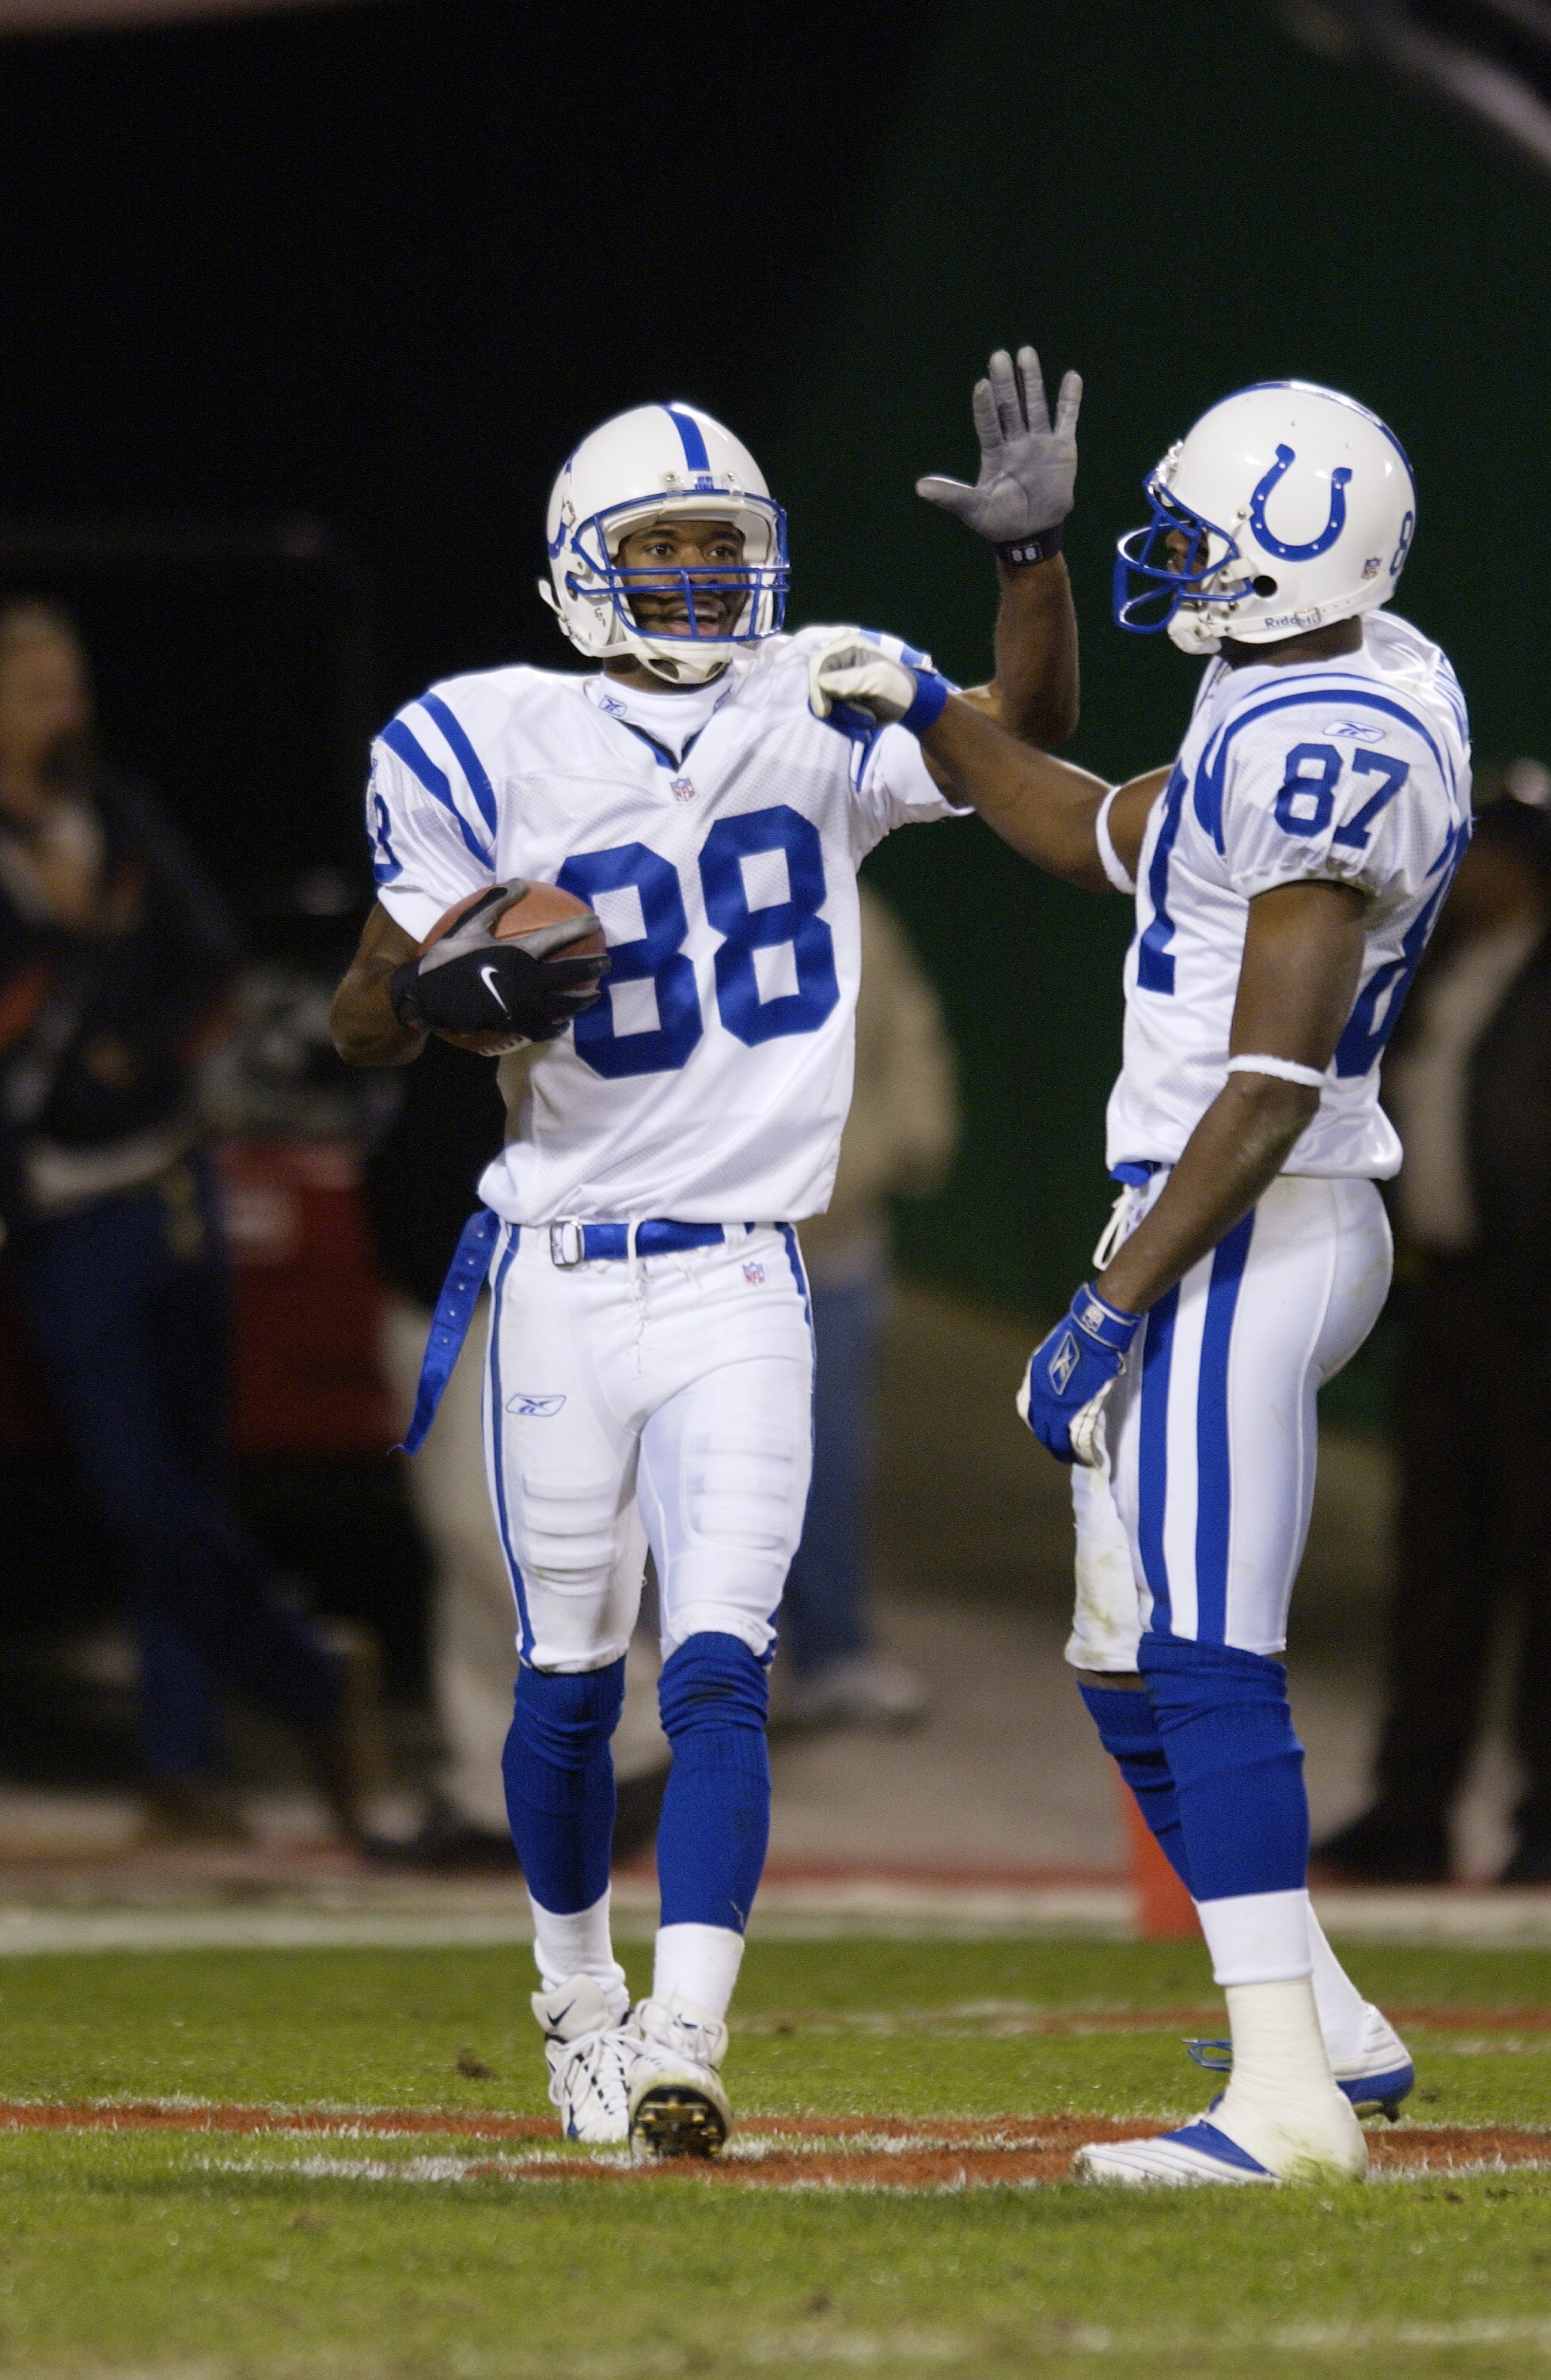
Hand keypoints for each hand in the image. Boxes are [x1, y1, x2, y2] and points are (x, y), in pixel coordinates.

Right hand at [389, 882, 608, 1043]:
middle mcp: (527, 980)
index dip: (579, 927)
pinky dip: (559, 1025)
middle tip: (608, 962)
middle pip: (571, 973)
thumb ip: (496, 903)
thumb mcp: (470, 925)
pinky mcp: (516, 1025)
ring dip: (584, 999)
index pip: (558, 937)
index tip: (596, 921)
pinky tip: (564, 1022)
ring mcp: (523, 1006)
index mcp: (517, 953)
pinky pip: (545, 1028)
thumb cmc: (449, 959)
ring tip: (594, 995)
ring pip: (565, 1004)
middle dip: (594, 967)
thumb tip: (519, 882)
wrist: (429, 996)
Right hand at [807, 635, 950, 735]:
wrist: (911, 704)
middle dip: (836, 707)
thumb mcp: (878, 681)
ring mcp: (838, 679)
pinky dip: (846, 720)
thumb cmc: (898, 687)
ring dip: (844, 716)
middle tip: (861, 717)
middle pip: (817, 687)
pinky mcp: (840, 695)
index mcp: (847, 646)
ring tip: (868, 718)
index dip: (817, 690)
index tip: (826, 712)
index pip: (817, 667)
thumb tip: (822, 682)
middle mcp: (838, 660)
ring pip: (823, 702)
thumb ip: (851, 680)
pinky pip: (832, 711)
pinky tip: (865, 719)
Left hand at [917, 345, 1080, 546]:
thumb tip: (919, 487)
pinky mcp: (1062, 448)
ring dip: (1031, 380)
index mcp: (993, 452)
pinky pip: (1066, 419)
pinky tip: (1071, 377)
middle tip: (999, 355)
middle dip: (1005, 382)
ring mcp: (1038, 442)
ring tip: (1025, 352)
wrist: (1031, 534)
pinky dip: (1070, 400)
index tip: (982, 384)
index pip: (988, 423)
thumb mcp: (974, 510)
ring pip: (1035, 405)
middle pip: (1009, 406)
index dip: (984, 405)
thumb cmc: (999, 522)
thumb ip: (951, 496)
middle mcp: (1015, 441)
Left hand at [1017, 1283, 1138, 1465]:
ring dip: (1067, 1453)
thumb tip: (1060, 1381)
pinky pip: (1076, 1442)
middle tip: (1064, 1452)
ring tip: (1076, 1459)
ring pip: (1057, 1441)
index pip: (1029, 1413)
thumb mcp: (1053, 1354)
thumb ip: (1053, 1372)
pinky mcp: (1077, 1413)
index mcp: (1033, 1383)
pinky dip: (1083, 1453)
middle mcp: (1040, 1399)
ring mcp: (1058, 1408)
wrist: (1092, 1335)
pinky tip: (1090, 1458)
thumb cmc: (1078, 1337)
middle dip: (1053, 1444)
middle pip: (1043, 1431)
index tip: (1050, 1431)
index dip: (1040, 1425)